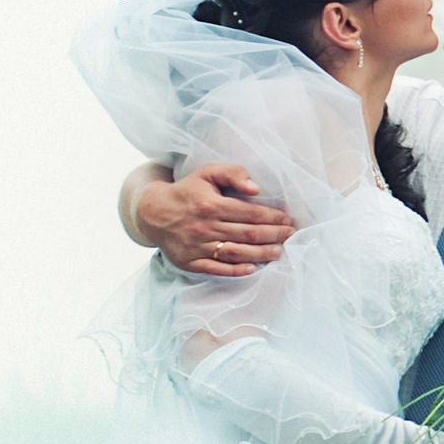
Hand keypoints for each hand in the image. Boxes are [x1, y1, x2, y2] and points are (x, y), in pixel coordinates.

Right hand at [139, 166, 294, 276]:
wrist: (152, 212)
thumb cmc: (187, 191)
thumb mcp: (207, 173)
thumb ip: (232, 174)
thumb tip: (256, 189)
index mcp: (212, 205)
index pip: (251, 214)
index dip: (274, 218)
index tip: (288, 221)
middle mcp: (205, 227)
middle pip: (248, 234)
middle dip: (274, 236)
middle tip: (291, 236)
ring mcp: (196, 247)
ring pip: (236, 252)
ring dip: (261, 254)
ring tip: (279, 252)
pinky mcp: (189, 262)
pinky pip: (216, 269)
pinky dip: (236, 270)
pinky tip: (252, 268)